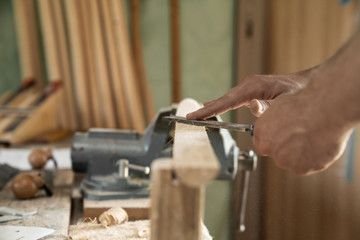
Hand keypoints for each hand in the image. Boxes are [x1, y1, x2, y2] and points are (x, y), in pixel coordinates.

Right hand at [186, 69, 315, 119]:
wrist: (306, 83)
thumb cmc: (298, 92)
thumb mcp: (287, 101)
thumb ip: (269, 106)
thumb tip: (252, 107)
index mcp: (253, 87)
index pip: (227, 100)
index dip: (210, 109)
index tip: (196, 115)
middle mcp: (248, 85)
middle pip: (222, 99)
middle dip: (206, 109)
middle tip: (188, 118)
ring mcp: (248, 87)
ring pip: (226, 99)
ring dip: (212, 107)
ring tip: (196, 115)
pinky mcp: (251, 91)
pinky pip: (232, 99)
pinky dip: (221, 104)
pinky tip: (211, 105)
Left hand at [253, 90, 351, 174]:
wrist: (325, 110)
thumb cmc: (305, 104)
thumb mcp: (280, 106)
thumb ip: (273, 122)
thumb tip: (274, 125)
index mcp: (261, 132)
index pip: (262, 146)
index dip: (274, 143)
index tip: (284, 139)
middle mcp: (270, 149)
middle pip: (278, 155)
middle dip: (288, 150)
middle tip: (303, 137)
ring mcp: (285, 161)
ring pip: (293, 162)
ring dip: (301, 155)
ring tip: (314, 138)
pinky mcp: (301, 169)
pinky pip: (308, 166)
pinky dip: (314, 159)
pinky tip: (320, 144)